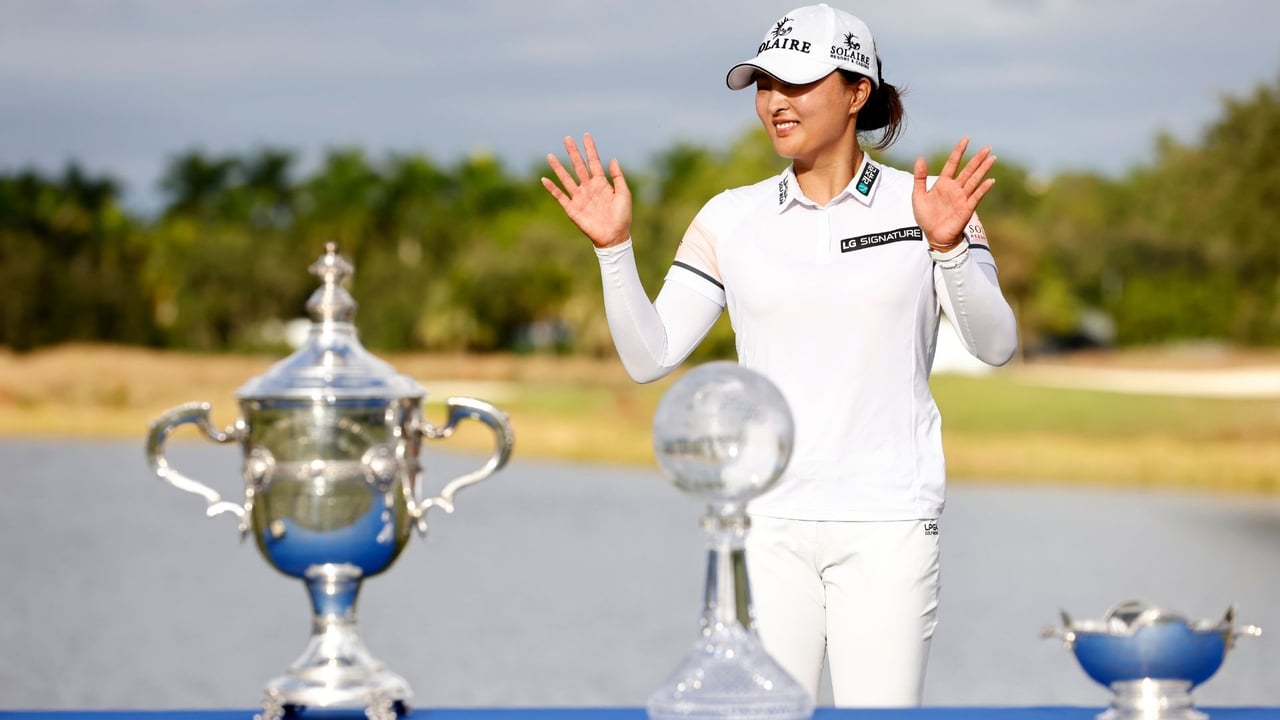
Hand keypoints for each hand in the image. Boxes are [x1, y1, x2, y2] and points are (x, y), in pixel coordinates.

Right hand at [542, 133, 631, 248]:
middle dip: (573, 153)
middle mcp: (588, 188)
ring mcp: (579, 197)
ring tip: (550, 155)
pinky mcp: (572, 208)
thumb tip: (612, 158)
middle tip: (567, 138)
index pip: (594, 162)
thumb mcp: (623, 194)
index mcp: (601, 183)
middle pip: (579, 166)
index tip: (586, 135)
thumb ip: (618, 177)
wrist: (614, 236)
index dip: (590, 149)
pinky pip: (560, 196)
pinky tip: (544, 179)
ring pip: (566, 178)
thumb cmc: (622, 216)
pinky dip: (552, 188)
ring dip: (558, 167)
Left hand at [912, 137, 995, 250]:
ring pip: (974, 180)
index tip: (966, 139)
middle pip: (968, 170)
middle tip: (987, 147)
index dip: (959, 152)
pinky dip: (983, 189)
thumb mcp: (918, 195)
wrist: (933, 235)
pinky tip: (990, 181)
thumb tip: (920, 159)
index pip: (953, 164)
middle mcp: (955, 188)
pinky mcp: (967, 208)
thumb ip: (920, 178)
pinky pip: (976, 197)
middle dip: (977, 159)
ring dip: (983, 169)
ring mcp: (962, 197)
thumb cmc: (926, 217)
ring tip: (992, 158)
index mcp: (943, 183)